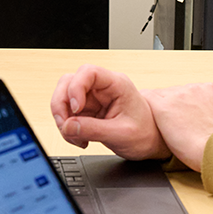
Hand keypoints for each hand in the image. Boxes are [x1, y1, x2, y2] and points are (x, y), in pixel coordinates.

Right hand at [51, 65, 171, 159]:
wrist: (151, 142)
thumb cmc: (145, 133)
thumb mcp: (121, 134)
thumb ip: (94, 130)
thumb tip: (68, 126)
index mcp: (117, 84)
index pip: (88, 72)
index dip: (76, 87)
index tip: (76, 108)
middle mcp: (102, 87)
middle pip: (69, 82)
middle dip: (61, 104)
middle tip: (65, 124)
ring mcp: (92, 98)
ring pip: (64, 97)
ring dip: (62, 117)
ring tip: (75, 136)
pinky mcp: (87, 110)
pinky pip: (67, 113)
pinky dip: (67, 127)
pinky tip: (79, 138)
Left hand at [143, 83, 212, 170]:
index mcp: (209, 90)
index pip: (188, 94)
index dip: (183, 110)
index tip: (182, 123)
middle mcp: (193, 89)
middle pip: (172, 95)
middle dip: (170, 111)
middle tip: (170, 129)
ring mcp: (177, 96)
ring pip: (158, 98)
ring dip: (156, 112)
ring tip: (155, 128)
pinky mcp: (163, 107)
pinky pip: (146, 101)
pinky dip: (143, 109)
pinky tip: (141, 120)